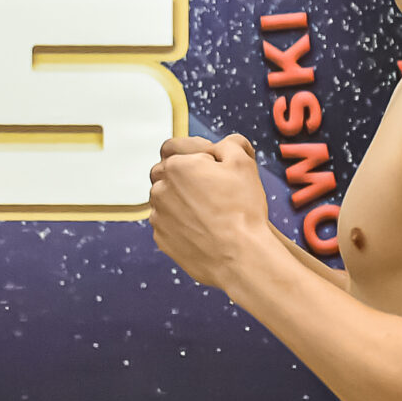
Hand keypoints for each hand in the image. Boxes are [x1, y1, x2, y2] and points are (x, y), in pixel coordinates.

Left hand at [148, 134, 271, 288]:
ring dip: (181, 199)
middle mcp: (160, 189)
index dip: (195, 152)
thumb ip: (229, 144)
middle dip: (184, 174)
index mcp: (176, 166)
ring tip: (209, 210)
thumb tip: (222, 144)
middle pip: (166, 172)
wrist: (240, 256)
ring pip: (165, 199)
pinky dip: (180, 222)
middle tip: (211, 186)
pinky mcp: (162, 239)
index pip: (173, 147)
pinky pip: (167, 224)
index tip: (213, 164)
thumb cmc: (243, 208)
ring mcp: (158, 216)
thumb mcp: (243, 163)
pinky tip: (203, 228)